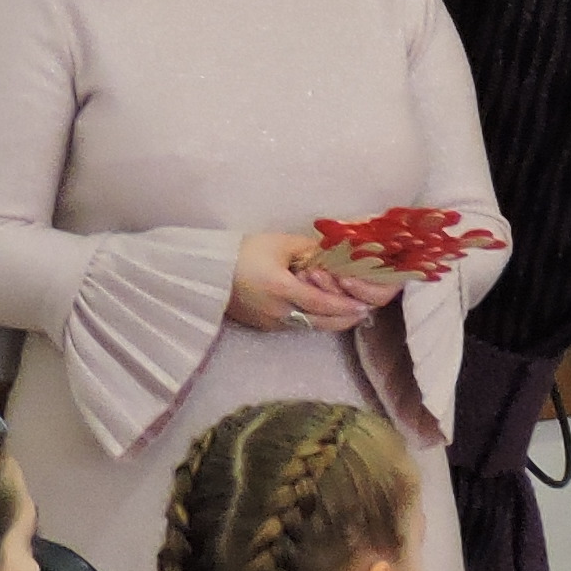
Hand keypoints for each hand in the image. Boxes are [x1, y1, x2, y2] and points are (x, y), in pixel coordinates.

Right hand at [233, 230, 383, 334]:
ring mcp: (269, 322)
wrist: (205, 271)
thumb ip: (311, 250)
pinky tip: (320, 311)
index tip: (365, 305)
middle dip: (344, 319)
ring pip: (308, 326)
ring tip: (347, 312)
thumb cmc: (243, 252)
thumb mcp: (280, 243)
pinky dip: (311, 319)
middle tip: (363, 312)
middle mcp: (278, 311)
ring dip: (329, 321)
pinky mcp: (263, 326)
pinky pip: (294, 325)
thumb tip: (336, 256)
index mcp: (282, 289)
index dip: (346, 306)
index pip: (323, 303)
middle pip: (320, 322)